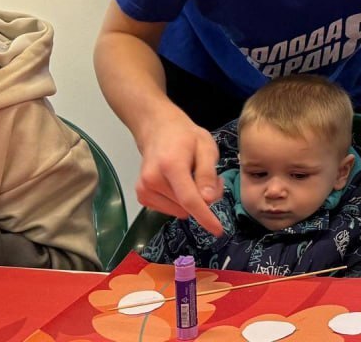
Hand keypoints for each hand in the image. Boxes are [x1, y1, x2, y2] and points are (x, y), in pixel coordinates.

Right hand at [135, 110, 223, 235]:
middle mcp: (152, 181)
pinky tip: (180, 183)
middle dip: (204, 199)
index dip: (205, 217)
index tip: (218, 230)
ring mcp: (144, 190)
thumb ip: (208, 173)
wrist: (157, 130)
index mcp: (171, 166)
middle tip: (208, 177)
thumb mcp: (206, 147)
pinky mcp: (142, 196)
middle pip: (187, 206)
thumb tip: (208, 200)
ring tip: (192, 177)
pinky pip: (170, 209)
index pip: (189, 199)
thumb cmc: (185, 136)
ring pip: (180, 210)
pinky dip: (180, 202)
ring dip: (192, 200)